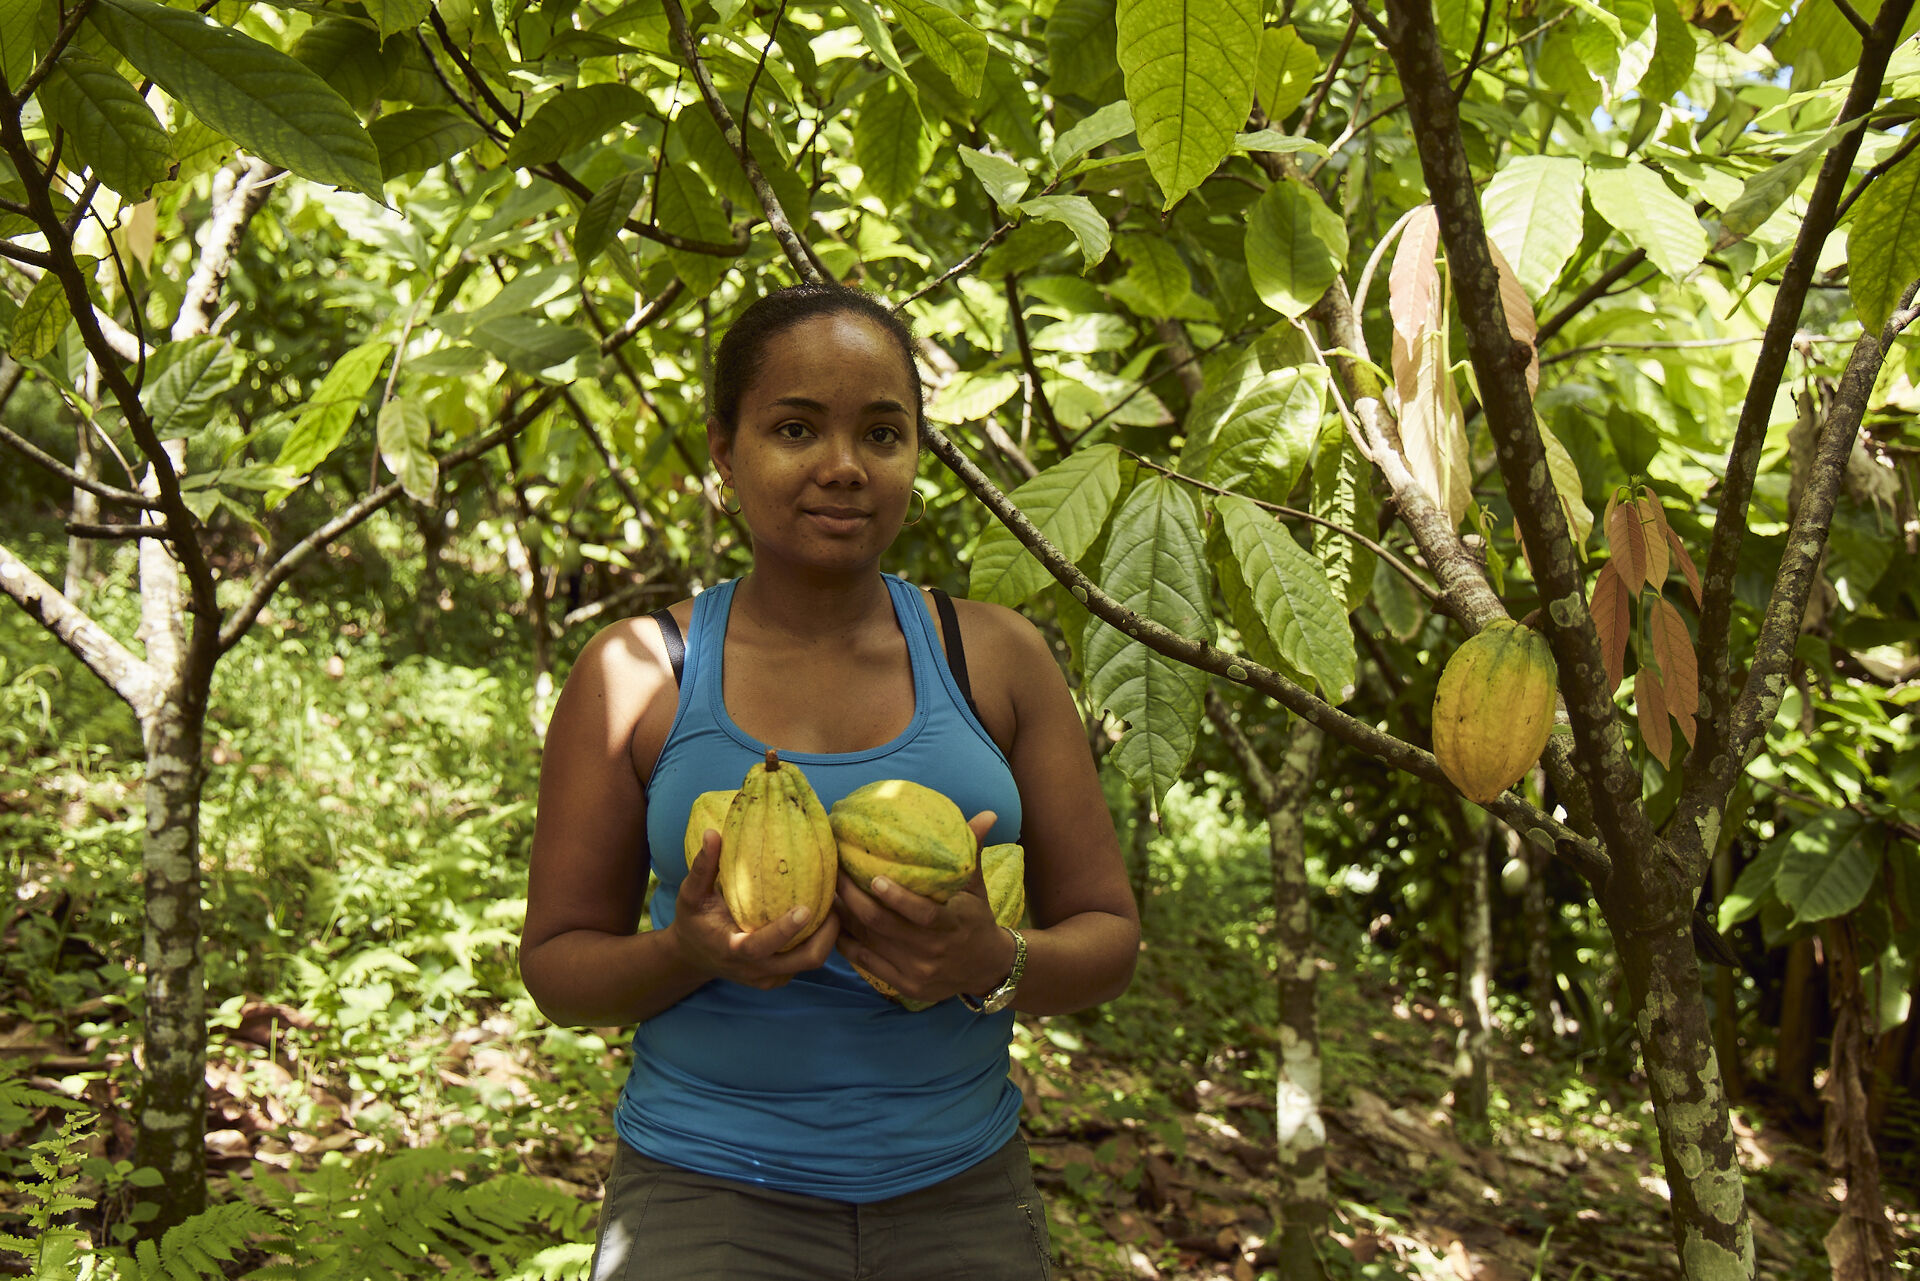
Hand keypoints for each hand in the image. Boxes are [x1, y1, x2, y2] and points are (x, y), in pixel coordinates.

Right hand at [668, 827, 839, 989]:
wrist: (693, 956)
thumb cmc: (694, 921)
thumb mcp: (691, 895)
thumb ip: (702, 867)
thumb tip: (713, 833)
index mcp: (732, 949)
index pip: (761, 946)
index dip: (784, 930)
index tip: (806, 908)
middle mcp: (755, 969)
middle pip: (804, 961)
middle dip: (827, 935)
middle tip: (836, 903)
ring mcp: (769, 977)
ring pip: (811, 962)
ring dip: (827, 937)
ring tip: (835, 905)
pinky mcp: (778, 978)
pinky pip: (805, 962)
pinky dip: (817, 941)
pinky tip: (823, 917)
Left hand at [834, 811, 1014, 1005]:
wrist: (986, 969)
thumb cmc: (976, 919)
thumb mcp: (976, 888)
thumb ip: (972, 852)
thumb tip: (985, 814)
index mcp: (953, 925)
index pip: (924, 914)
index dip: (898, 898)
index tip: (874, 878)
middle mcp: (934, 952)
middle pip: (885, 927)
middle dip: (855, 899)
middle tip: (836, 874)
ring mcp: (917, 972)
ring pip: (871, 944)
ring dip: (846, 919)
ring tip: (829, 894)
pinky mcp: (905, 986)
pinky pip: (867, 964)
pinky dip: (848, 944)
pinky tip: (834, 924)